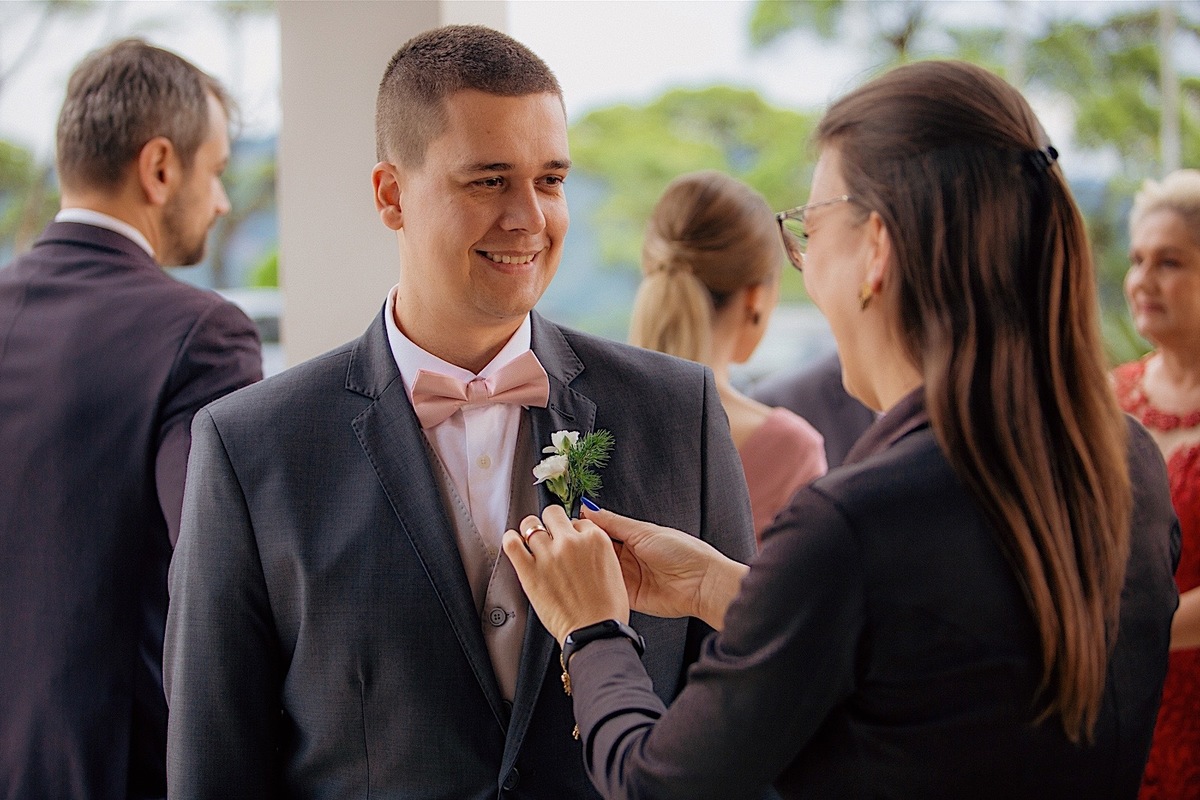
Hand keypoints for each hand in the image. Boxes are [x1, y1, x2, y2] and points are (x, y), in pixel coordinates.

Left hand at [503, 505, 629, 645]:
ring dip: (531, 530)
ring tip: (531, 540)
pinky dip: (511, 539)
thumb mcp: (613, 569)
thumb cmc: (606, 609)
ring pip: (531, 524)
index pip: (578, 521)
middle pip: (553, 514)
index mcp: (596, 539)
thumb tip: (582, 544)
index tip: (570, 542)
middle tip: (551, 536)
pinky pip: (512, 543)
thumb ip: (596, 551)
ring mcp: (548, 554)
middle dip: (552, 524)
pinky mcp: (529, 570)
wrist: (594, 631)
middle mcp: (571, 541)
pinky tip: (515, 543)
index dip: (573, 531)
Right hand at [582, 507, 748, 629]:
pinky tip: (583, 582)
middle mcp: (629, 557)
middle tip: (564, 545)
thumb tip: (590, 508)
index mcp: (633, 537)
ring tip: (568, 563)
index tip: (566, 525)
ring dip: (586, 569)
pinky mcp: (629, 596)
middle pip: (597, 552)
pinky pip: (607, 590)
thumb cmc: (683, 552)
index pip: (602, 531)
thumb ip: (614, 522)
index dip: (585, 528)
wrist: (701, 583)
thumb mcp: (643, 531)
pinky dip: (596, 587)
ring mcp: (628, 577)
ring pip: (599, 571)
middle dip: (582, 549)